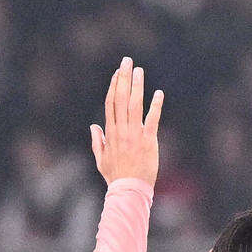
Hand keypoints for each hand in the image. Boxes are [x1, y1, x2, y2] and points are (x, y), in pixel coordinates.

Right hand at [91, 58, 162, 186]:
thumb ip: (97, 141)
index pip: (111, 103)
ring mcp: (134, 135)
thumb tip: (93, 126)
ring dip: (137, 86)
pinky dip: (155, 106)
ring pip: (134, 105)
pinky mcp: (148, 141)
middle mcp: (121, 130)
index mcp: (111, 132)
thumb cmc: (115, 177)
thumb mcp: (101, 159)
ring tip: (139, 71)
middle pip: (121, 98)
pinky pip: (152, 120)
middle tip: (127, 61)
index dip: (114, 85)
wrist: (129, 190)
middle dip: (124, 78)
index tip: (117, 72)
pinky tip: (159, 93)